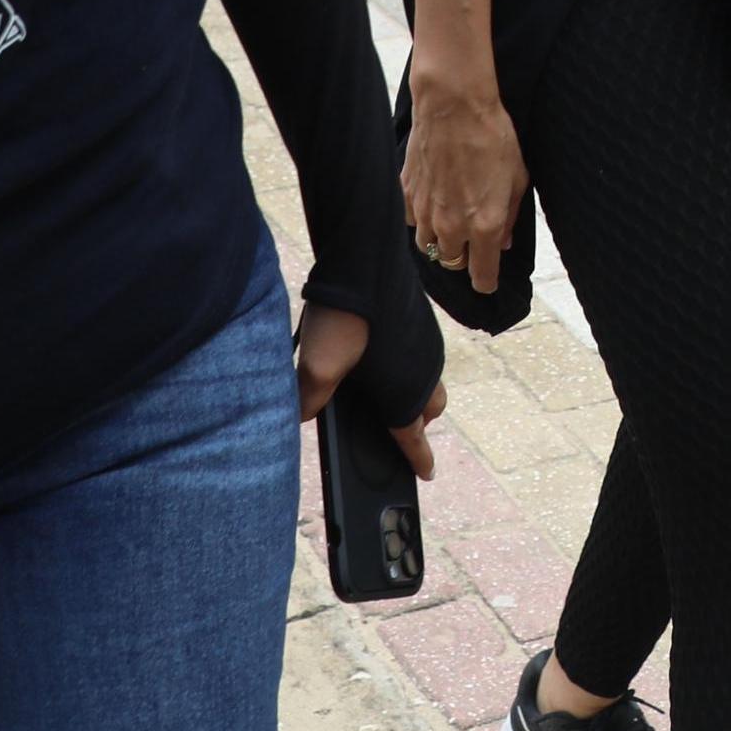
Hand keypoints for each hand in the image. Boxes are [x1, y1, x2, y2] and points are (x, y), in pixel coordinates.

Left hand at [295, 304, 444, 478]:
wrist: (366, 256)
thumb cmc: (346, 315)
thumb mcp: (317, 365)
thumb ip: (308, 399)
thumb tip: (300, 414)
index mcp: (405, 390)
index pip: (414, 435)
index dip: (418, 458)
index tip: (426, 474)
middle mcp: (424, 368)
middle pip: (431, 408)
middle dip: (419, 423)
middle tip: (401, 430)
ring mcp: (426, 341)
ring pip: (429, 378)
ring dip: (416, 391)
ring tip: (389, 391)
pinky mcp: (420, 318)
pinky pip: (423, 353)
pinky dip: (411, 364)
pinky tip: (383, 353)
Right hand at [399, 74, 526, 297]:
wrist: (453, 105)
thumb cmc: (492, 137)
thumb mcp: (518, 178)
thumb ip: (511, 216)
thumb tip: (503, 241)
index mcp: (484, 226)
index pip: (482, 277)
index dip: (487, 281)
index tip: (489, 277)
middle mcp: (451, 226)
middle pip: (452, 263)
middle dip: (464, 256)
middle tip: (474, 236)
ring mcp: (424, 211)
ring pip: (428, 245)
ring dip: (441, 239)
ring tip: (452, 218)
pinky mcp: (407, 193)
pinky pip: (412, 220)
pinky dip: (422, 217)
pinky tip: (434, 199)